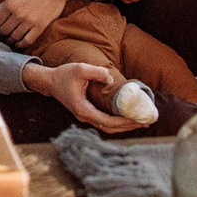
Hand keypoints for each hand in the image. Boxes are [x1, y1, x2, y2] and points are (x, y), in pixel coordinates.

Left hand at [0, 0, 78, 47]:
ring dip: (10, 39)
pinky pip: (28, 40)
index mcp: (11, 3)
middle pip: (4, 30)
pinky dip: (22, 44)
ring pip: (15, 37)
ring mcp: (30, 21)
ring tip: (10, 37)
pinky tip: (19, 44)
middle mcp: (19, 14)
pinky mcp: (40, 26)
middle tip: (3, 31)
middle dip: (2, 31)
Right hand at [22, 59, 152, 132]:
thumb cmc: (63, 75)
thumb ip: (96, 72)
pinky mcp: (87, 113)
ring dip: (124, 126)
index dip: (123, 122)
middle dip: (128, 126)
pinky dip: (117, 122)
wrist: (50, 81)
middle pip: (110, 128)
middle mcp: (85, 116)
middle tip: (146, 122)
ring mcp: (86, 116)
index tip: (137, 119)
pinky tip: (127, 117)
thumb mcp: (79, 68)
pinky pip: (105, 122)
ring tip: (140, 122)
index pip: (107, 121)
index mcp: (83, 110)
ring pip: (108, 127)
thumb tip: (110, 78)